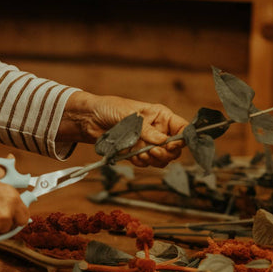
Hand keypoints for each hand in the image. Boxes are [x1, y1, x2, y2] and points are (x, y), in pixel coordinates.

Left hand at [58, 92, 187, 166]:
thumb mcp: (130, 116)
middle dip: (165, 153)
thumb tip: (162, 142)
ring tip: (140, 153)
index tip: (173, 145)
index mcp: (161, 116)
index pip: (182, 128)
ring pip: (161, 159)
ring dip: (152, 159)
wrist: (90, 119)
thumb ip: (147, 130)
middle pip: (174, 149)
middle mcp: (158, 130)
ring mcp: (148, 143)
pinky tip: (132, 155)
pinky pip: (146, 163)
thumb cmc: (110, 108)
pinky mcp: (137, 152)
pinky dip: (140, 162)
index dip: (182, 139)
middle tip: (153, 151)